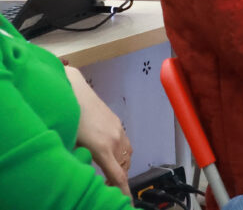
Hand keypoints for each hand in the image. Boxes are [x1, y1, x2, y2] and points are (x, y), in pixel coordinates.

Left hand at [65, 67, 131, 194]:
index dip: (124, 191)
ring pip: (127, 155)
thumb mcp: (70, 145)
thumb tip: (81, 173)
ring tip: (107, 169)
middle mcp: (115, 140)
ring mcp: (119, 130)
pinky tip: (109, 152)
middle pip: (124, 167)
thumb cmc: (68, 119)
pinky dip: (121, 153)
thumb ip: (80, 160)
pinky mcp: (118, 123)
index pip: (118, 176)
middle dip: (118, 179)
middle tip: (104, 185)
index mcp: (102, 149)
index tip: (127, 202)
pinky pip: (125, 144)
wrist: (74, 91)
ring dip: (120, 165)